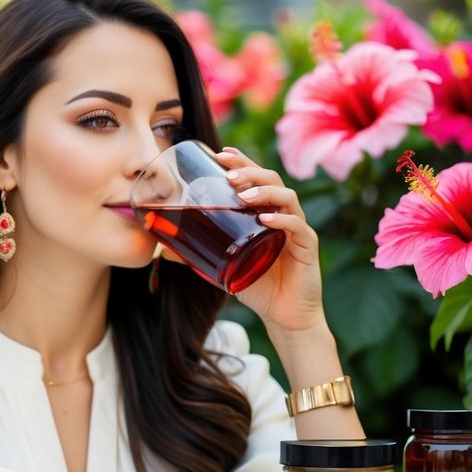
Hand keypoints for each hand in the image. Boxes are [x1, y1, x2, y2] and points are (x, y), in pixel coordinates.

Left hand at [215, 147, 328, 337]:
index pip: (256, 179)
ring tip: (242, 195)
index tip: (221, 154)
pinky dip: (282, 220)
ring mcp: (298, 229)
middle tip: (227, 173)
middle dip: (249, 171)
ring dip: (264, 192)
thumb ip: (199, 254)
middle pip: (272, 180)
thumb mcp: (224, 266)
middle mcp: (284, 215)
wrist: (285, 317)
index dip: (242, 163)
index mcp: (266, 213)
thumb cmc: (257, 287)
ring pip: (287, 197)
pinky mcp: (307, 247)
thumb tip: (164, 246)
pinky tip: (266, 219)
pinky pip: (298, 227)